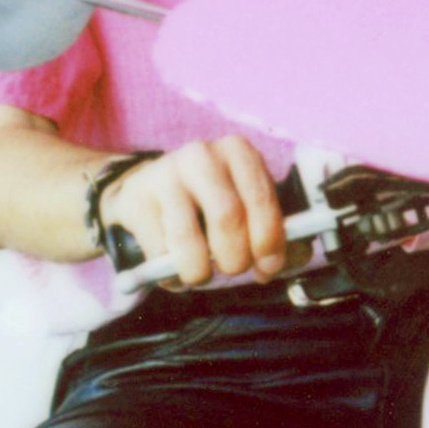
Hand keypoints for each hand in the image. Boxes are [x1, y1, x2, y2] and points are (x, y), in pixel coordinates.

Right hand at [97, 136, 288, 285]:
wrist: (148, 191)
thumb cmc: (209, 203)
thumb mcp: (246, 206)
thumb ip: (277, 232)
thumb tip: (291, 258)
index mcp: (239, 152)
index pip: (261, 198)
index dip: (269, 240)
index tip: (267, 267)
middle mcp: (202, 155)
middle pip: (227, 216)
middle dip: (235, 258)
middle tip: (233, 269)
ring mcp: (165, 174)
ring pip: (188, 237)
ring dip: (200, 271)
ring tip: (201, 274)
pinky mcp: (137, 199)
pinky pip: (158, 250)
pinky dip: (171, 274)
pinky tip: (175, 269)